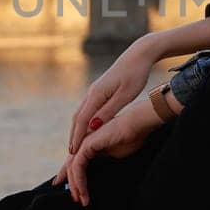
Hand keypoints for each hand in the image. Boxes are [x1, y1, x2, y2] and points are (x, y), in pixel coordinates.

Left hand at [52, 98, 167, 205]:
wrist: (137, 126)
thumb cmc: (130, 138)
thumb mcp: (113, 155)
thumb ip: (102, 162)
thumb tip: (98, 175)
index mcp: (90, 143)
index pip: (76, 162)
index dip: (71, 177)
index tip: (73, 191)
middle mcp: (83, 142)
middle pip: (71, 166)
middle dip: (72, 184)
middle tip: (77, 200)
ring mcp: (83, 142)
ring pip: (72, 168)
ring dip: (76, 185)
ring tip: (82, 199)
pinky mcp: (86, 145)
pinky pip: (77, 166)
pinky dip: (79, 180)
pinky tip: (83, 190)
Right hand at [67, 37, 157, 154]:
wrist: (138, 55)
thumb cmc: (135, 75)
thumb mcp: (125, 96)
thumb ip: (109, 111)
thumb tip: (93, 127)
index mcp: (96, 94)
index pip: (82, 120)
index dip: (77, 137)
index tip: (73, 152)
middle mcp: (92, 92)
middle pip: (77, 118)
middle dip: (73, 135)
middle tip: (71, 153)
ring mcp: (94, 91)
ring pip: (81, 113)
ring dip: (77, 129)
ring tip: (77, 144)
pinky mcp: (100, 90)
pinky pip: (87, 109)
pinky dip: (83, 121)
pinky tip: (88, 128)